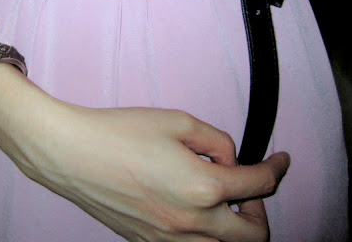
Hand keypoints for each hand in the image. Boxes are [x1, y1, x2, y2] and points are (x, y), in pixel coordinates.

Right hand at [15, 105, 288, 241]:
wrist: (72, 155)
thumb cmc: (117, 134)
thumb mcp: (176, 120)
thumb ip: (215, 139)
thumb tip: (227, 157)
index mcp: (203, 188)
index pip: (260, 185)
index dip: (277, 168)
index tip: (280, 161)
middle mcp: (191, 223)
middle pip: (254, 234)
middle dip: (261, 209)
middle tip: (248, 187)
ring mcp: (169, 239)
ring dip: (232, 225)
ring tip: (216, 197)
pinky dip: (203, 233)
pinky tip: (189, 207)